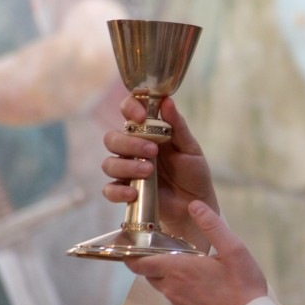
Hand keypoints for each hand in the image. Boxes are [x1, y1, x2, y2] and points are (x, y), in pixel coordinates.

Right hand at [101, 96, 218, 250]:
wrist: (196, 204)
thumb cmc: (194, 173)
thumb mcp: (191, 149)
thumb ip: (178, 126)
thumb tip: (167, 101)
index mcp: (148, 133)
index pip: (128, 112)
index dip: (129, 108)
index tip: (141, 116)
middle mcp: (133, 150)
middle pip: (112, 138)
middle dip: (129, 143)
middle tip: (152, 151)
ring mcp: (127, 171)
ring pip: (109, 163)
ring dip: (126, 166)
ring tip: (148, 171)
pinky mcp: (126, 192)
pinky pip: (109, 190)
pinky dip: (118, 191)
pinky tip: (133, 193)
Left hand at [124, 200, 268, 304]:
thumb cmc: (243, 287)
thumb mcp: (234, 250)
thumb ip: (212, 226)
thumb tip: (195, 205)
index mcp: (178, 269)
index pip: (139, 262)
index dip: (132, 253)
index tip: (134, 242)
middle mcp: (171, 288)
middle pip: (148, 273)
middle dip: (151, 260)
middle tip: (165, 247)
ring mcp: (178, 304)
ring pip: (161, 285)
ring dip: (165, 274)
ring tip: (184, 263)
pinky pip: (173, 297)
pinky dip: (177, 287)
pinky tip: (198, 282)